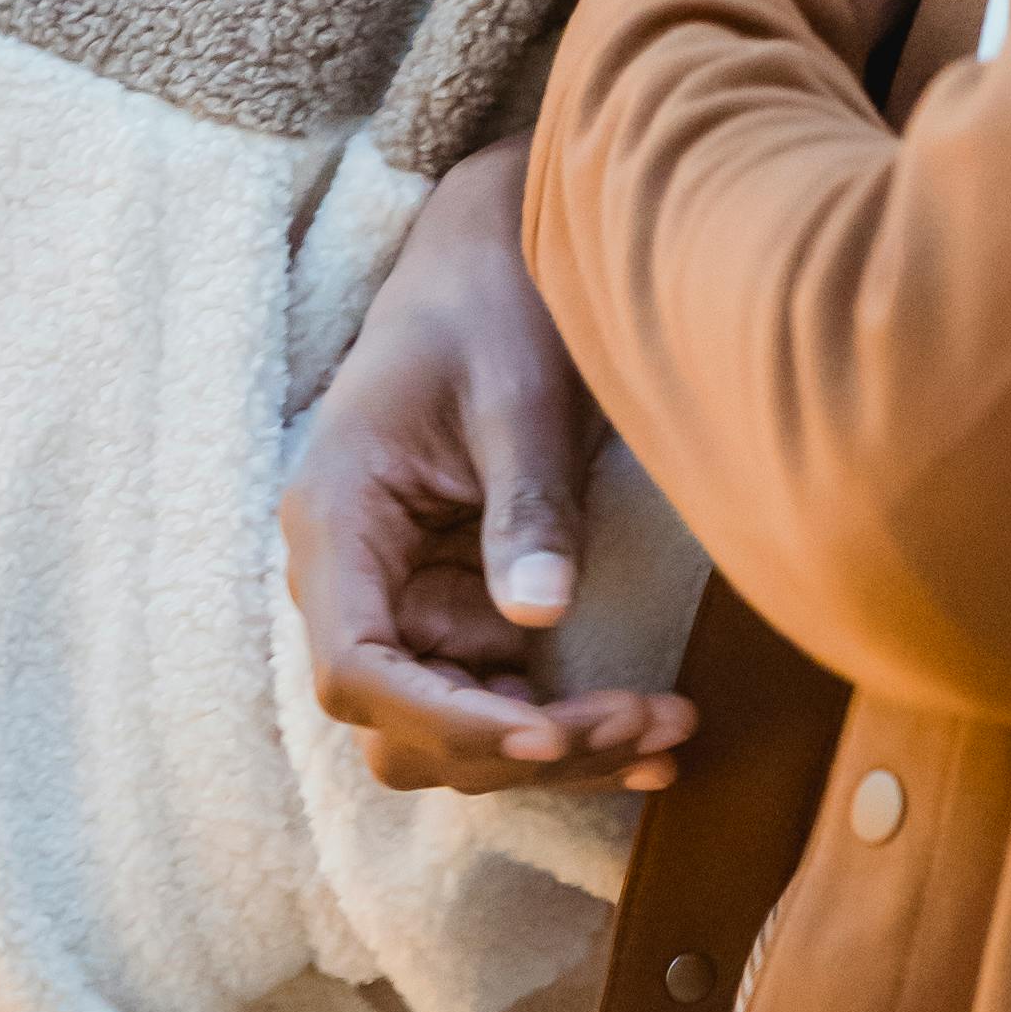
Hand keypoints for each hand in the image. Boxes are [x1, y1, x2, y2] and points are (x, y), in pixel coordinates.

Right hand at [284, 143, 695, 797]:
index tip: (544, 734)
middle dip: (523, 744)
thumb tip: (538, 619)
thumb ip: (525, 506)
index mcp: (337, 520)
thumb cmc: (492, 308)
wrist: (492, 263)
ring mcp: (400, 601)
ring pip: (456, 728)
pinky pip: (498, 695)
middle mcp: (351, 579)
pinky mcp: (453, 609)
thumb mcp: (518, 396)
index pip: (357, 666)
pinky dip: (569, 723)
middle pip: (406, 723)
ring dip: (557, 748)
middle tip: (652, 725)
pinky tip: (653, 731)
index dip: (444, 719)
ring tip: (672, 732)